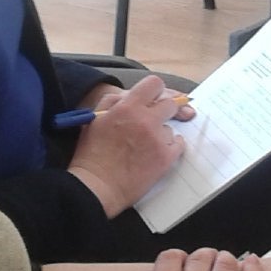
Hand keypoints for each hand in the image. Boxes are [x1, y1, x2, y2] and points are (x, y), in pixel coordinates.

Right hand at [67, 77, 186, 216]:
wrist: (96, 186)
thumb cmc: (91, 154)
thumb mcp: (95, 118)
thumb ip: (114, 102)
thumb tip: (131, 96)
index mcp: (127, 107)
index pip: (154, 84)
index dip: (155, 90)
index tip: (154, 98)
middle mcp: (145, 120)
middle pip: (169, 104)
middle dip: (162, 111)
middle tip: (152, 122)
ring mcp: (158, 139)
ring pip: (170, 128)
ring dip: (161, 134)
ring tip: (145, 146)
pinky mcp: (165, 158)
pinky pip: (178, 145)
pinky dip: (170, 147)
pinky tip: (156, 152)